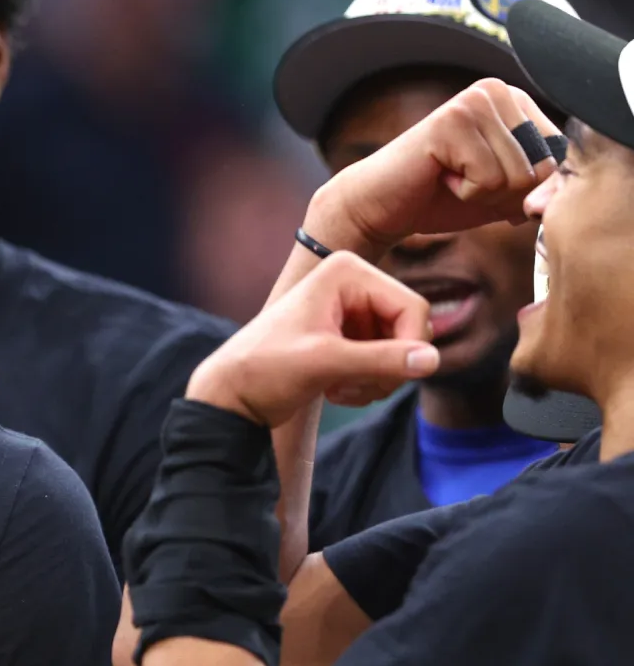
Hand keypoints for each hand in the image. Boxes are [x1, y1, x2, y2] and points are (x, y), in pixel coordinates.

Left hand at [187, 251, 438, 426]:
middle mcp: (353, 282)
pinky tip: (337, 391)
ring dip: (378, 378)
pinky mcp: (349, 334)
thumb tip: (433, 361)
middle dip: (390, 366)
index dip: (410, 347)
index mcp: (347, 270)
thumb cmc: (265, 370)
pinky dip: (369, 382)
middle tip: (356, 389)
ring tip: (341, 391)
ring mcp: (353, 308)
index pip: (413, 307)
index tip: (383, 379)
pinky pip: (385, 359)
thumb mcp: (325, 363)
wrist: (232, 395)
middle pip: (411, 328)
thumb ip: (381, 360)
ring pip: (401, 348)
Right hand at [306, 78, 560, 256]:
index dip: (522, 186)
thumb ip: (540, 186)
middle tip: (462, 179)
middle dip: (504, 191)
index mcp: (513, 100)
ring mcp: (473, 102)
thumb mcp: (503, 192)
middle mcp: (496, 91)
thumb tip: (555, 193)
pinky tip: (438, 177)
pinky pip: (489, 179)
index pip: (557, 156)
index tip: (481, 177)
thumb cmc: (440, 197)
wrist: (380, 206)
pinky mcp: (452, 122)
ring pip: (517, 175)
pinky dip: (464, 193)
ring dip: (482, 193)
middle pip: (541, 166)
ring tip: (450, 178)